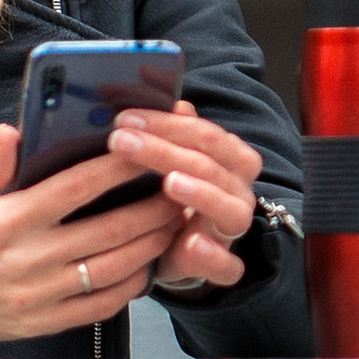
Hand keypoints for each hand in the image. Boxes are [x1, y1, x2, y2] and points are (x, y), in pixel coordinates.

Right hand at [0, 124, 185, 347]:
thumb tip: (15, 132)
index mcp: (8, 221)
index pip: (77, 187)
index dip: (119, 168)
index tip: (148, 151)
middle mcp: (27, 259)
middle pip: (109, 230)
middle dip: (153, 208)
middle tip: (182, 190)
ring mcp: (38, 295)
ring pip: (113, 269)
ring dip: (151, 246)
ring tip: (174, 226)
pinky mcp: (43, 322)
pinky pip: (100, 306)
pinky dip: (130, 286)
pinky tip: (145, 267)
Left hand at [102, 99, 263, 292]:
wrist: (174, 251)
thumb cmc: (169, 200)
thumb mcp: (165, 162)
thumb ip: (167, 130)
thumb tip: (161, 91)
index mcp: (227, 162)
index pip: (207, 135)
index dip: (168, 123)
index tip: (124, 117)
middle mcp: (236, 191)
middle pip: (213, 165)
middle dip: (167, 150)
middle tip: (121, 140)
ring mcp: (232, 230)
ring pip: (231, 209)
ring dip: (200, 192)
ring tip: (168, 182)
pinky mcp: (223, 266)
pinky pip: (228, 266)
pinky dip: (213, 256)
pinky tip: (192, 243)